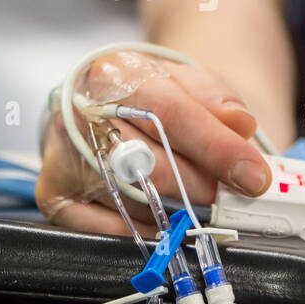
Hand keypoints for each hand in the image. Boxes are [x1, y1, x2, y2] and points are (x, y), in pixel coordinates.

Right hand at [36, 50, 271, 233]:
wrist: (106, 104)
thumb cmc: (149, 96)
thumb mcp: (186, 83)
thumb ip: (216, 100)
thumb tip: (240, 126)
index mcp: (114, 72)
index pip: (168, 112)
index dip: (215, 147)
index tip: (252, 175)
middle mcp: (78, 110)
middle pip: (148, 161)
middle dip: (200, 185)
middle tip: (230, 198)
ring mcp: (60, 153)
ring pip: (129, 198)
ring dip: (174, 211)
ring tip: (197, 205)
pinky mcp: (52, 192)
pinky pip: (100, 228)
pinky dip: (140, 231)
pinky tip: (163, 223)